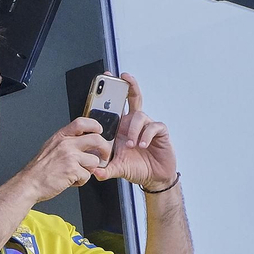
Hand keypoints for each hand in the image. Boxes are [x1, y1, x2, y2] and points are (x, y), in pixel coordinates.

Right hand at [12, 116, 113, 204]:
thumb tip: (82, 143)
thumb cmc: (38, 170)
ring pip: (94, 161)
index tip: (99, 131)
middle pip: (96, 139)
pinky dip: (80, 181)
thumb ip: (65, 143)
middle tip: (103, 156)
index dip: (94, 125)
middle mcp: (66, 144)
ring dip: (88, 170)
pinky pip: (87, 175)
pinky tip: (70, 181)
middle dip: (104, 149)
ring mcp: (70, 157)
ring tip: (76, 173)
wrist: (29, 184)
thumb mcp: (50, 148)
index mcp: (60, 137)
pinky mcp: (73, 170)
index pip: (82, 123)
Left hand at [94, 73, 177, 189]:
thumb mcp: (116, 169)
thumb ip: (105, 170)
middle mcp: (133, 124)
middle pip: (132, 98)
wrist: (154, 177)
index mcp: (120, 128)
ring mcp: (147, 127)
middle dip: (128, 86)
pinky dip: (146, 136)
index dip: (111, 92)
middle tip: (124, 78)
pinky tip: (142, 145)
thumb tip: (93, 172)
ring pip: (139, 116)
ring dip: (134, 130)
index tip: (106, 76)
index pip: (115, 106)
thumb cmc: (135, 167)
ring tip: (132, 145)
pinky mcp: (159, 132)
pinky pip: (153, 127)